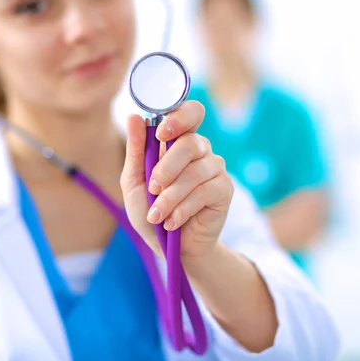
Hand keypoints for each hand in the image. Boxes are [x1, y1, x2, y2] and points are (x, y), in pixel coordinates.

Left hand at [120, 101, 233, 258]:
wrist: (170, 248)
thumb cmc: (151, 211)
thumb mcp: (134, 181)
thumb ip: (136, 150)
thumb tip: (135, 116)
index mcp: (178, 141)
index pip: (190, 113)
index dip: (179, 118)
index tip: (161, 134)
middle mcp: (200, 150)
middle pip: (190, 143)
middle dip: (166, 168)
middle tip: (153, 189)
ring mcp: (215, 168)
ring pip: (195, 171)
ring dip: (171, 197)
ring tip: (157, 215)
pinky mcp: (224, 189)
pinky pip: (205, 191)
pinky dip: (183, 209)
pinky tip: (173, 222)